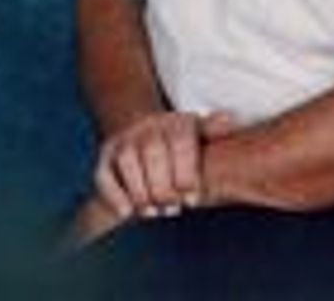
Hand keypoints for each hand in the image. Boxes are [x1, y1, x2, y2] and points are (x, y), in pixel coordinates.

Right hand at [94, 109, 235, 221]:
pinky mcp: (105, 156)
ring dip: (141, 192)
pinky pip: (104, 174)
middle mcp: (147, 127)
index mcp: (174, 122)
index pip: (180, 142)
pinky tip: (128, 212)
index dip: (186, 174)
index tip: (192, 199)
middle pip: (153, 152)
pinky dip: (114, 195)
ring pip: (128, 161)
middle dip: (163, 187)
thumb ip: (212, 130)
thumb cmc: (176, 140)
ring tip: (153, 212)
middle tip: (172, 209)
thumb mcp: (196, 132)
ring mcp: (124, 140)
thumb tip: (229, 121)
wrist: (138, 126)